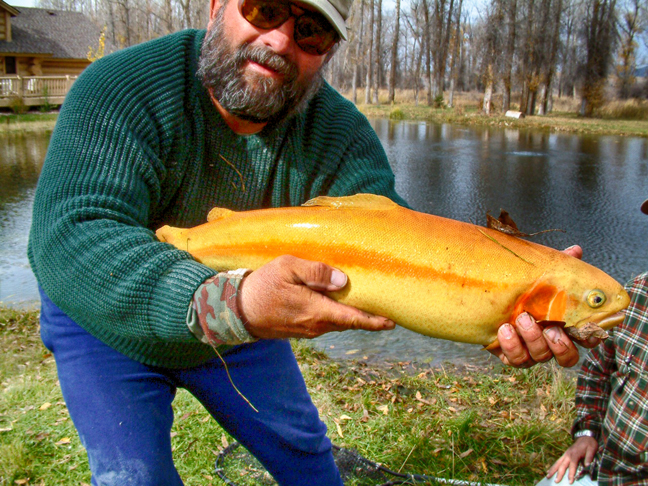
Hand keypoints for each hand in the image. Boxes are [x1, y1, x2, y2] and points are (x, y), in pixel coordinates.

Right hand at [238, 255, 395, 338]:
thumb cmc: (262, 285)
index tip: (392, 321)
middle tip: (385, 307)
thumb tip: (344, 280)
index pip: (352, 318)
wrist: (236, 310)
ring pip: (336, 322)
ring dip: (350, 315)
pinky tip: (337, 303)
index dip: (374, 321)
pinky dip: (335, 314)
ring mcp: (308, 330)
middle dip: (366, 316)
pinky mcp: (300, 330)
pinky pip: (324, 322)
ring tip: (365, 302)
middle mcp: (315, 325)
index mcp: (315, 311)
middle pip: (348, 321)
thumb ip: (317, 273)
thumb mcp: (288, 268)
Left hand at [488, 245, 601, 367]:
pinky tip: (504, 329)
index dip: (590, 337)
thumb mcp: (541, 274)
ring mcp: (532, 351)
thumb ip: (560, 265)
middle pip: (568, 357)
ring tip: (521, 318)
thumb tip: (576, 250)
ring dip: (533, 339)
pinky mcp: (512, 354)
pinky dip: (511, 346)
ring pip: (541, 357)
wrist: (489, 296)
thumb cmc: (524, 287)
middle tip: (549, 326)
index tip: (580, 325)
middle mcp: (552, 343)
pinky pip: (516, 359)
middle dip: (560, 344)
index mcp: (566, 325)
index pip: (589, 339)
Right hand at [546, 436, 597, 483]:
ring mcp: (566, 454)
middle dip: (558, 474)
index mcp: (575, 454)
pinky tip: (550, 470)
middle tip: (555, 481)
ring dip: (553, 469)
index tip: (570, 481)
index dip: (571, 474)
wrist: (585, 436)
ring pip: (558, 463)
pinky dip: (554, 466)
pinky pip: (558, 461)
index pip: (572, 466)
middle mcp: (568, 454)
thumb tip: (587, 465)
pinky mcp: (565, 454)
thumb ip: (589, 457)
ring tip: (548, 476)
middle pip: (562, 465)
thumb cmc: (589, 443)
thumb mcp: (592, 449)